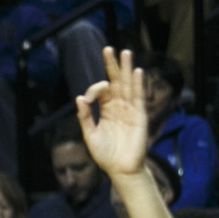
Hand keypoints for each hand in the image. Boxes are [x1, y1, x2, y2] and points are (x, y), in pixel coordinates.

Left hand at [76, 46, 149, 176]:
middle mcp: (119, 106)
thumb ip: (84, 117)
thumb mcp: (90, 135)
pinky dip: (137, 84)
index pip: (101, 90)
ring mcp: (130, 109)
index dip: (94, 89)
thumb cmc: (106, 154)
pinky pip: (138, 97)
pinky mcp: (139, 115)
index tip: (87, 98)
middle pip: (116, 81)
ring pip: (128, 85)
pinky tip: (136, 72)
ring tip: (125, 52)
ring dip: (126, 69)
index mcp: (106, 109)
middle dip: (112, 65)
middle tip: (108, 48)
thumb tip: (79, 98)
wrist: (120, 169)